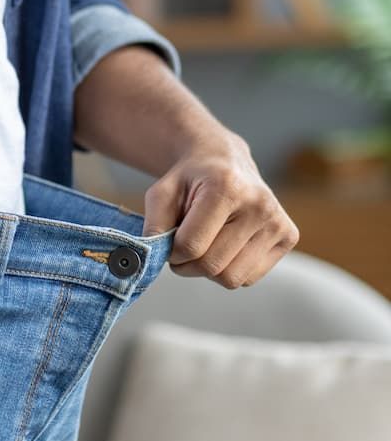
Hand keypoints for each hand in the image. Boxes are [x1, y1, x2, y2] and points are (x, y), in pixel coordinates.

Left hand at [141, 133, 299, 288]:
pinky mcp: (289, 236)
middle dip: (188, 264)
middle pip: (212, 266)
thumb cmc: (189, 180)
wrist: (225, 161)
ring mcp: (278, 222)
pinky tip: (226, 245)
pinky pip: (249, 278)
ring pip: (232, 278)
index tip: (169, 242)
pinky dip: (229, 269)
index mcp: (226, 188)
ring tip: (205, 245)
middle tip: (183, 248)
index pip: (191, 246)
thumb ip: (153, 225)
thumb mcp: (160, 193)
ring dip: (208, 270)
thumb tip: (151, 259)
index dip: (172, 252)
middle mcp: (260, 205)